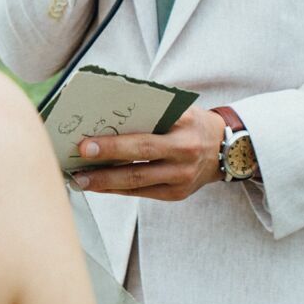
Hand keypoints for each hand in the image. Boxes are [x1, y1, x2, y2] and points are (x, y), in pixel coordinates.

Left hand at [72, 107, 223, 201]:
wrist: (226, 150)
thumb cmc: (190, 124)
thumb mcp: (178, 110)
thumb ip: (149, 110)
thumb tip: (104, 117)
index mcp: (184, 125)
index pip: (145, 132)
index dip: (114, 142)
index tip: (85, 143)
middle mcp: (185, 152)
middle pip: (139, 159)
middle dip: (105, 161)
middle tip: (77, 161)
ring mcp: (182, 177)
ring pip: (137, 181)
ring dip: (105, 182)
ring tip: (79, 180)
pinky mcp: (177, 194)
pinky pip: (141, 192)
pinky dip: (117, 189)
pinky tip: (97, 186)